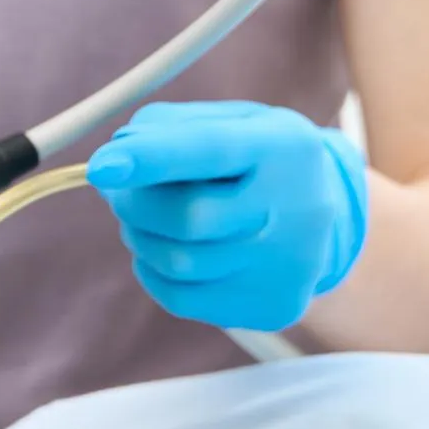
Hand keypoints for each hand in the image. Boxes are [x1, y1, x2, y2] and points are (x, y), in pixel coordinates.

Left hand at [85, 102, 370, 334]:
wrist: (326, 220)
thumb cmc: (260, 161)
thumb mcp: (232, 122)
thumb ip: (170, 128)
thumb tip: (113, 161)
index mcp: (284, 147)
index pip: (211, 151)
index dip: (151, 158)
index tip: (102, 166)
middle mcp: (295, 208)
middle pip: (188, 217)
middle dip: (135, 203)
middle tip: (118, 190)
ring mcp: (286, 265)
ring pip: (177, 262)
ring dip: (140, 236)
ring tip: (147, 218)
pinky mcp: (272, 306)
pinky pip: (180, 298)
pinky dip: (153, 271)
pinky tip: (166, 249)